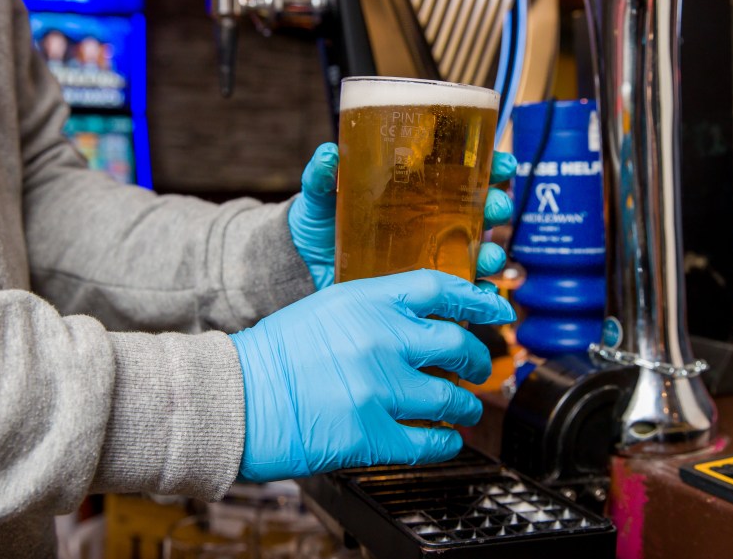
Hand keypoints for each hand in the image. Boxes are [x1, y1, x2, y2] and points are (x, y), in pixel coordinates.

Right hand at [231, 270, 516, 482]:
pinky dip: (447, 442)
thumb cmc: (275, 355)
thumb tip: (425, 321)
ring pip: (453, 398)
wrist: (235, 399)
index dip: (477, 299)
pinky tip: (446, 439)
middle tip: (479, 367)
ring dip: (466, 405)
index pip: (440, 289)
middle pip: (459, 345)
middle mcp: (380, 340)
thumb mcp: (327, 309)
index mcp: (366, 301)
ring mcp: (379, 388)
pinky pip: (431, 441)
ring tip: (464, 408)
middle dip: (478, 359)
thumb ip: (376, 309)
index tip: (497, 308)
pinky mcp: (372, 435)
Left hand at [288, 143, 517, 289]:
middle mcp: (430, 222)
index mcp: (414, 192)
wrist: (303, 272)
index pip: (462, 172)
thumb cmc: (317, 228)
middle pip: (480, 211)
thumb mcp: (318, 199)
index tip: (503, 162)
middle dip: (498, 207)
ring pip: (477, 251)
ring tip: (489, 255)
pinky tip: (481, 293)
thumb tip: (329, 153)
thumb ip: (321, 178)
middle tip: (496, 207)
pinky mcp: (423, 290)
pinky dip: (477, 294)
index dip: (490, 164)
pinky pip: (460, 292)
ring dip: (492, 252)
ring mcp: (429, 256)